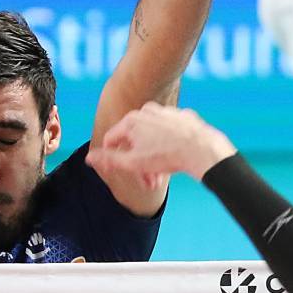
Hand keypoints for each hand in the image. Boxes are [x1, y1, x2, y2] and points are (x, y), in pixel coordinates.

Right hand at [90, 103, 235, 189]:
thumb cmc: (166, 155)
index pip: (111, 139)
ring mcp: (167, 112)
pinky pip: (170, 133)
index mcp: (131, 120)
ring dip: (152, 156)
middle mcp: (147, 111)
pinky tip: (175, 158)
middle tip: (146, 181)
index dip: (113, 159)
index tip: (122, 171)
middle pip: (134, 140)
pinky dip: (169, 145)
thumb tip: (89, 157)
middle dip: (137, 163)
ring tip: (160, 175)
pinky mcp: (184, 116)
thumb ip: (109, 159)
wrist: (202, 149)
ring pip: (152, 136)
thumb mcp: (133, 162)